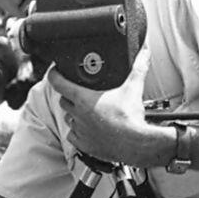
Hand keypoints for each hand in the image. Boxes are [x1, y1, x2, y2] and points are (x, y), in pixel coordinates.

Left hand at [45, 47, 167, 166]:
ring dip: (74, 114)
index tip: (55, 70)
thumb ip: (138, 68)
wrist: (135, 144)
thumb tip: (145, 52)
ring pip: (69, 119)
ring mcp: (80, 130)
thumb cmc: (131, 118)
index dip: (53, 74)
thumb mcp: (133, 88)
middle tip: (77, 92)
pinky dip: (78, 132)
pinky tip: (88, 129)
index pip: (58, 83)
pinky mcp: (84, 145)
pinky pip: (73, 136)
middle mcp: (78, 114)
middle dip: (68, 95)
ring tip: (86, 111)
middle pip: (63, 100)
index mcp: (84, 99)